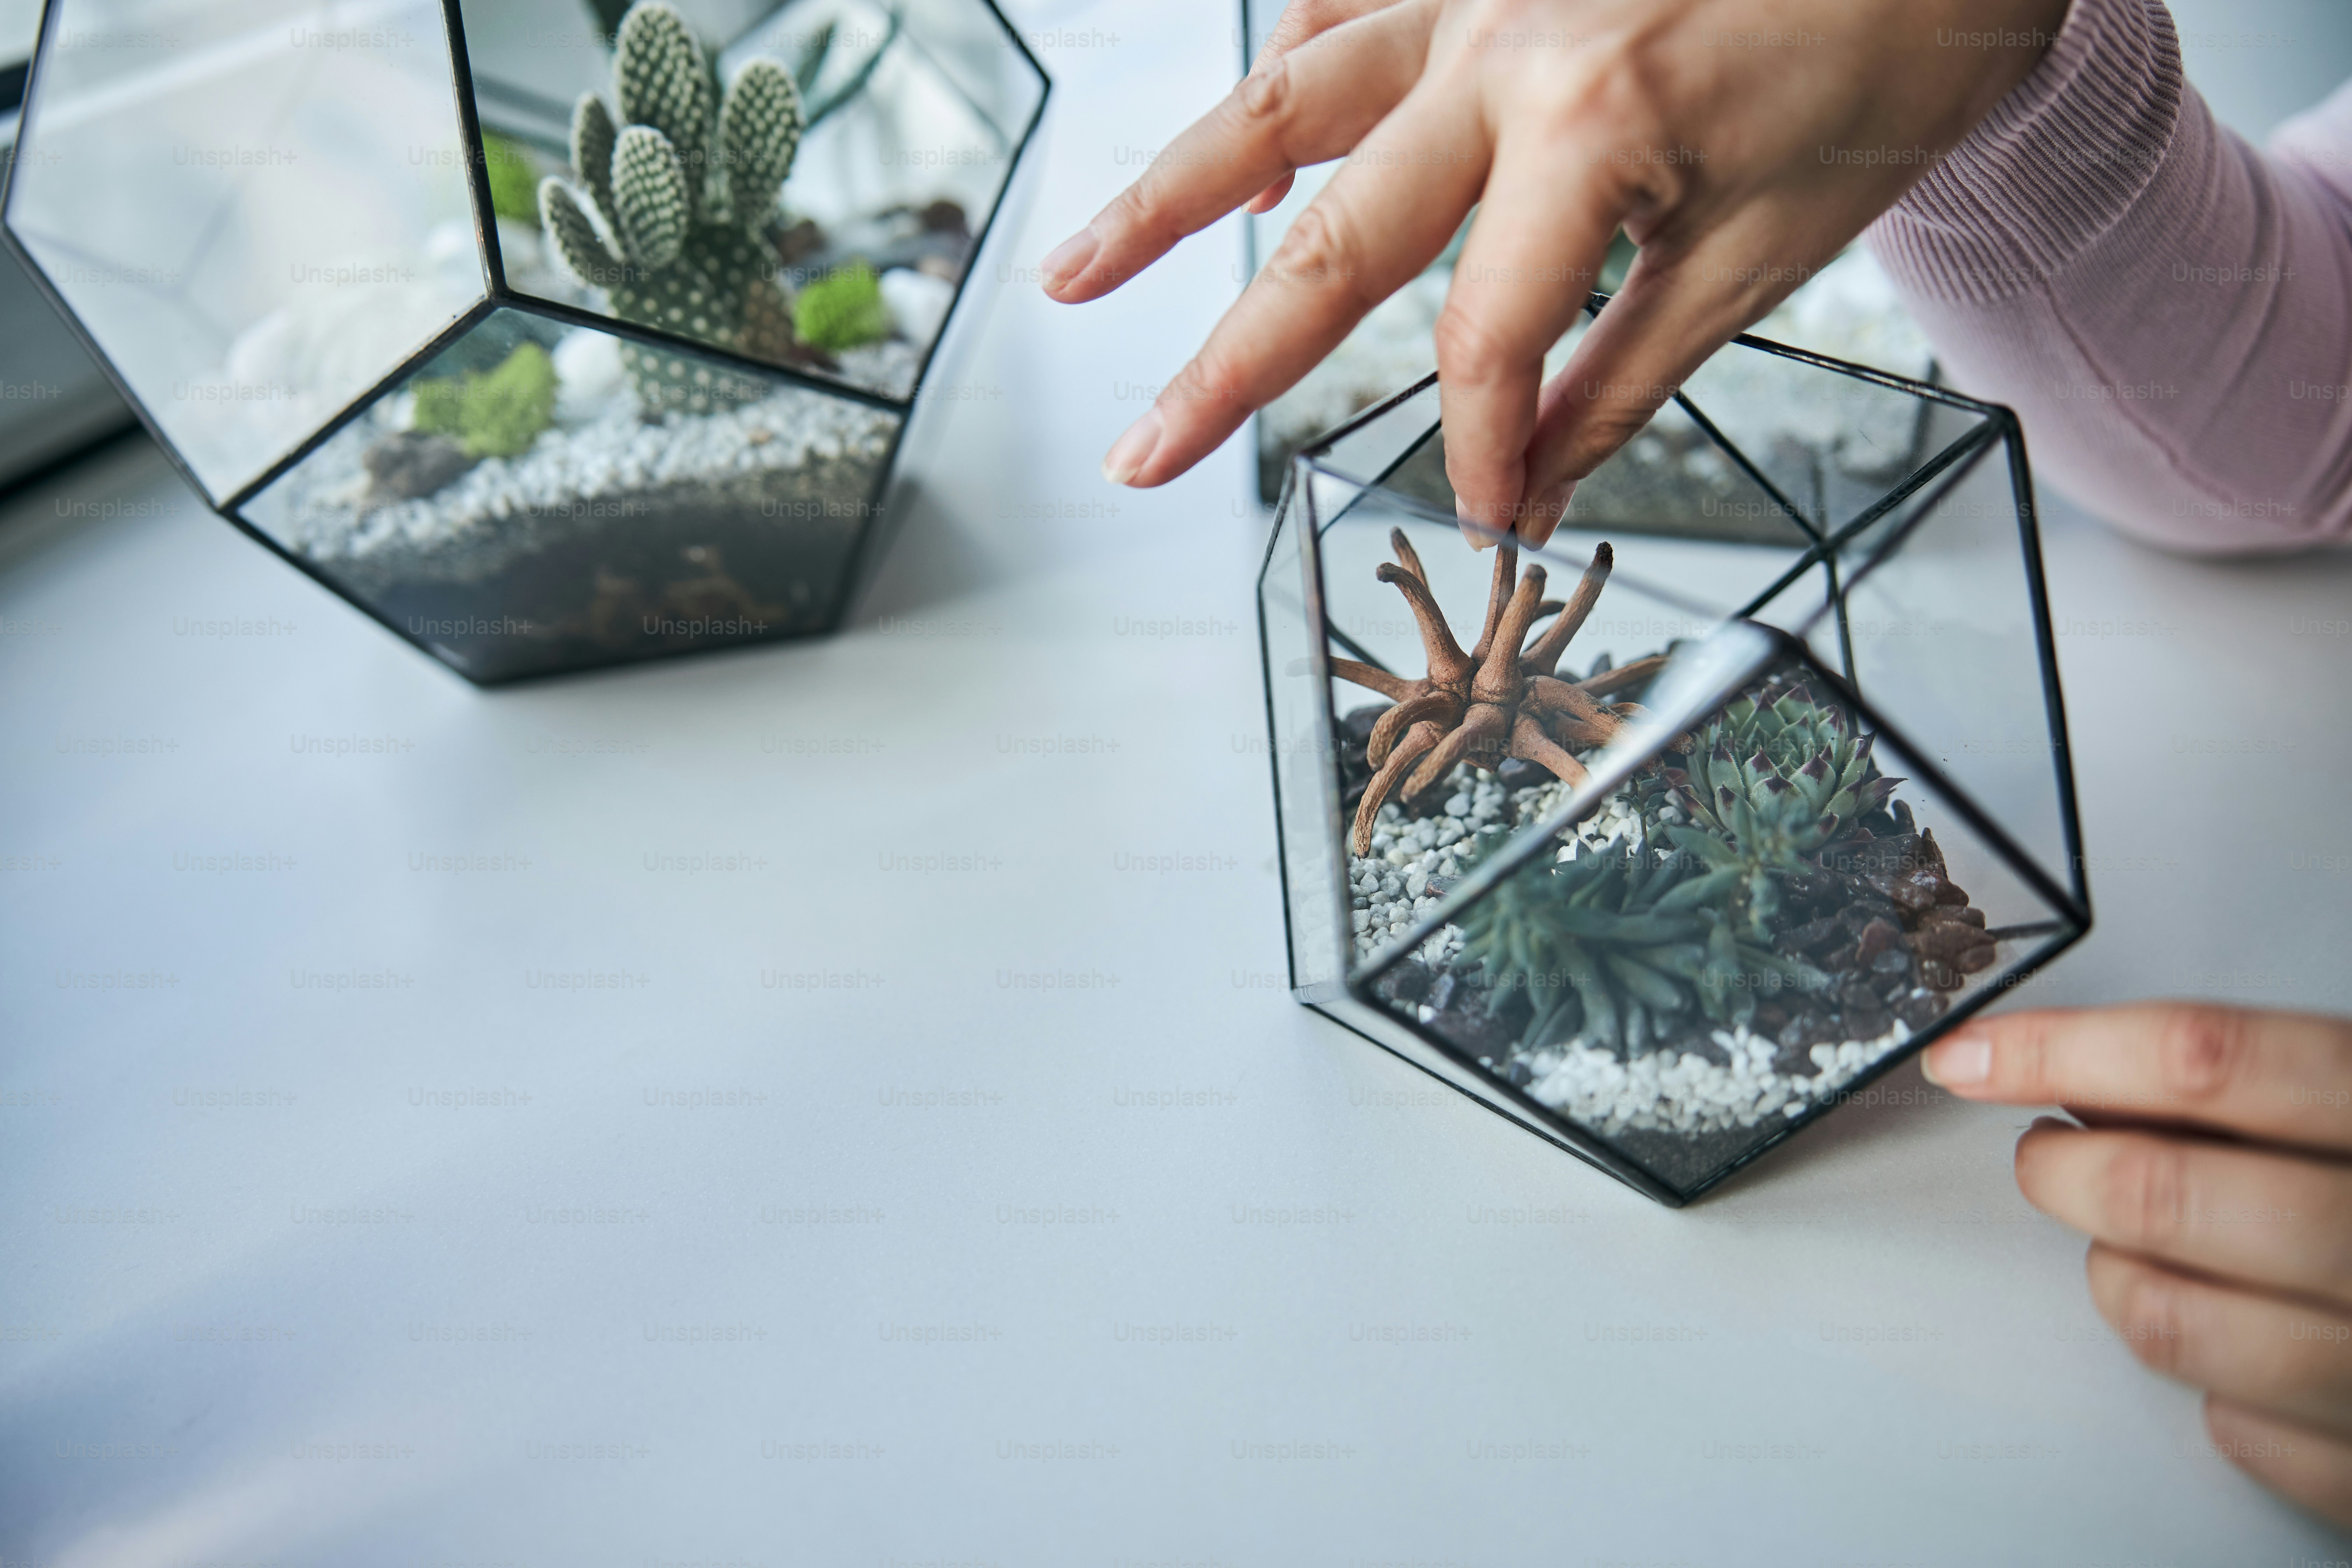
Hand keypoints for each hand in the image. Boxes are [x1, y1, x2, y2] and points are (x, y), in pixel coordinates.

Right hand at [1043, 0, 2066, 544]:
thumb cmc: (1896, 61)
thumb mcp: (1771, 250)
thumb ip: (1625, 377)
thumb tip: (1528, 489)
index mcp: (1591, 129)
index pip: (1483, 342)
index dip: (1474, 447)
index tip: (1485, 513)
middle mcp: (1507, 43)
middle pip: (1328, 237)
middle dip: (1225, 366)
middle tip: (1137, 455)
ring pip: (1284, 92)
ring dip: (1170, 194)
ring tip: (1074, 271)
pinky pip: (1343, 1)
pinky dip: (1285, 69)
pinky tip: (1247, 148)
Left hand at [1923, 1003, 2351, 1526]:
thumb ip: (2275, 1091)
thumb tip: (2107, 1081)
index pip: (2208, 1060)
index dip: (2066, 1050)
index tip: (1974, 1056)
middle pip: (2167, 1195)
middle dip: (2066, 1173)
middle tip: (2046, 1157)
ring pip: (2177, 1323)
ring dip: (2120, 1283)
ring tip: (2130, 1254)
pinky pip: (2250, 1435)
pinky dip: (2217, 1395)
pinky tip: (2240, 1352)